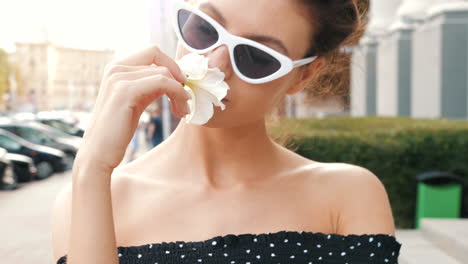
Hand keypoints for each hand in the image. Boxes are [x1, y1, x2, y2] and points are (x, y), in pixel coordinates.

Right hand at [76, 45, 189, 171]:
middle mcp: (115, 68)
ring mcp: (119, 78)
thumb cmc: (118, 130)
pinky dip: (177, 94)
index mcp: (117, 68)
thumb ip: (149, 86)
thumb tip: (174, 78)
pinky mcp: (125, 91)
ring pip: (165, 73)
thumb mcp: (136, 101)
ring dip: (181, 92)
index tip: (182, 84)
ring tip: (183, 111)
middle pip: (160, 61)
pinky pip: (163, 82)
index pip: (152, 52)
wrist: (99, 152)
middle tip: (186, 100)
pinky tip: (179, 111)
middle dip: (178, 79)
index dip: (172, 65)